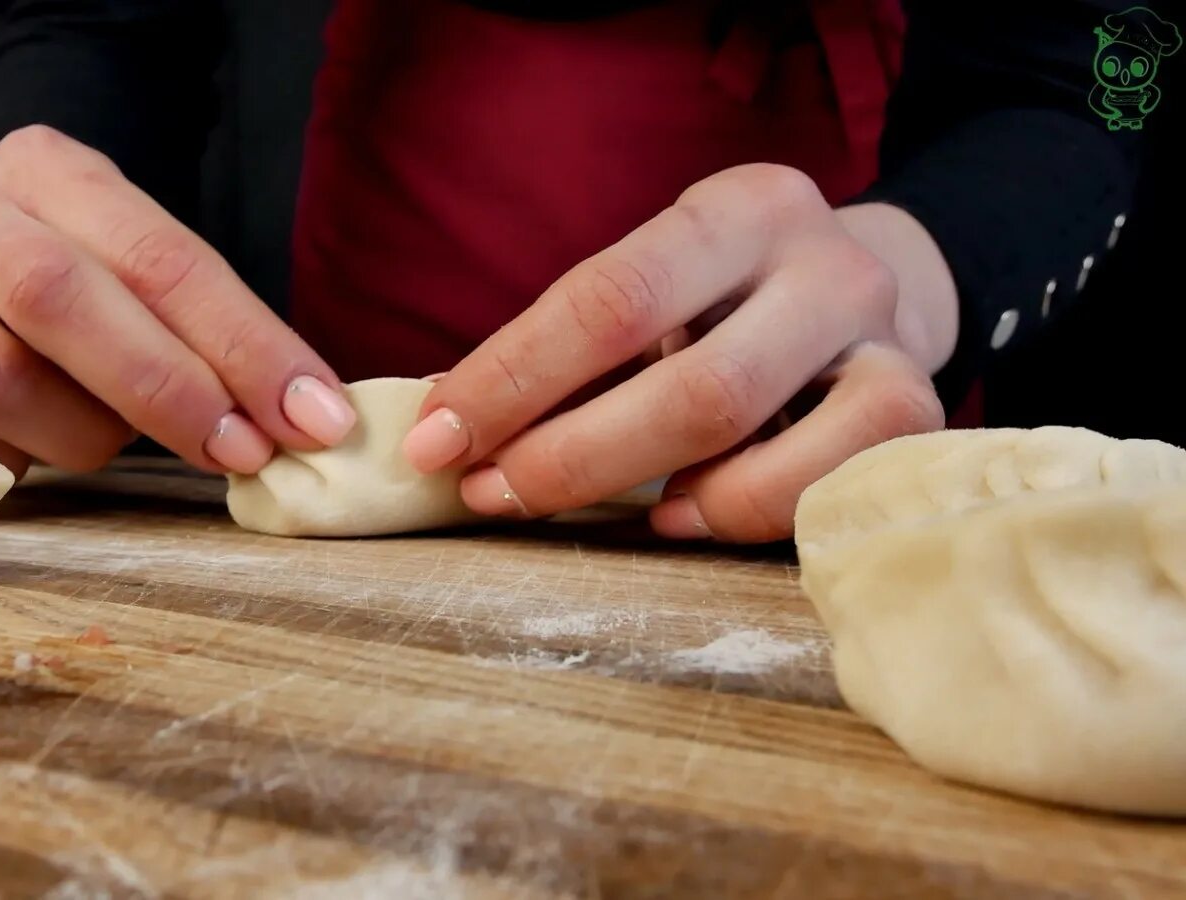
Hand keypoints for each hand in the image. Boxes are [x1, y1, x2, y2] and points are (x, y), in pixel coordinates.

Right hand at [0, 126, 355, 477]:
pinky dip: (6, 463)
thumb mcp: (150, 290)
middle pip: (53, 294)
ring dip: (81, 433)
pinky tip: (27, 452)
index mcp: (47, 168)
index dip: (242, 344)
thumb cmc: (86, 300)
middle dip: (162, 387)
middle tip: (238, 452)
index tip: (310, 418)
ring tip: (109, 439)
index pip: (158, 254)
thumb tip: (311, 423)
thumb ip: (219, 340)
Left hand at [402, 163, 956, 542]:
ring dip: (637, 486)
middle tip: (488, 494)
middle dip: (565, 454)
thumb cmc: (726, 308)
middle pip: (687, 381)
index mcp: (739, 209)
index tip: (436, 439)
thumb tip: (445, 426)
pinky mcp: (915, 410)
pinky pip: (822, 482)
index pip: (608, 296)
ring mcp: (882, 338)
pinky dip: (732, 511)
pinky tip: (676, 516)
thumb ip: (573, 351)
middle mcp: (824, 261)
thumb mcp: (660, 296)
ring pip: (750, 432)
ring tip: (573, 507)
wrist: (871, 300)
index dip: (512, 378)